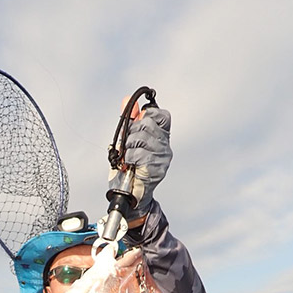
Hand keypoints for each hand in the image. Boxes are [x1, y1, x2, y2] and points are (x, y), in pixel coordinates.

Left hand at [108, 98, 172, 220]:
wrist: (130, 193)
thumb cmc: (130, 166)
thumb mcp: (127, 139)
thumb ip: (129, 120)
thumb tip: (127, 99)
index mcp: (162, 136)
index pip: (161, 116)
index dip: (148, 115)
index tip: (138, 123)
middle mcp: (165, 146)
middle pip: (147, 124)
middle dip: (131, 131)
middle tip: (128, 144)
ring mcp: (162, 158)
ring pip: (140, 138)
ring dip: (128, 146)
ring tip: (128, 155)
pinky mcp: (156, 169)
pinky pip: (138, 154)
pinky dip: (129, 158)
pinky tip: (130, 164)